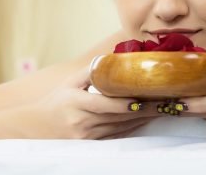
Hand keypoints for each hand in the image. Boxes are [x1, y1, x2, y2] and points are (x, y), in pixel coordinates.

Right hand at [28, 66, 158, 139]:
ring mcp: (87, 136)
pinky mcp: (92, 145)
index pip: (106, 104)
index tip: (147, 98)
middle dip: (144, 109)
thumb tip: (113, 60)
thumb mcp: (69, 82)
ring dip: (142, 119)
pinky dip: (133, 127)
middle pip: (119, 116)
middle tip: (166, 101)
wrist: (38, 127)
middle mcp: (82, 121)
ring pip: (121, 127)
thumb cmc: (55, 102)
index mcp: (75, 102)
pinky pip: (117, 136)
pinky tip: (145, 120)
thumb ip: (90, 72)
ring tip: (162, 109)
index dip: (127, 103)